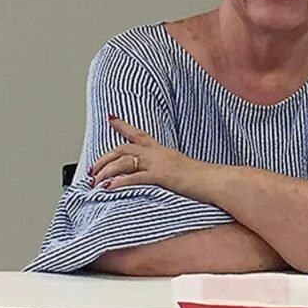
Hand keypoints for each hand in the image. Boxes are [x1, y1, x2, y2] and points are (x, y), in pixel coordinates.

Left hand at [90, 117, 211, 198]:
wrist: (215, 180)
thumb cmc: (203, 178)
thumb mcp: (183, 170)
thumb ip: (169, 171)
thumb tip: (163, 177)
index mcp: (162, 151)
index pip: (139, 134)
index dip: (123, 126)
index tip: (111, 118)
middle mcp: (158, 153)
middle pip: (124, 148)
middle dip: (104, 158)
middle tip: (91, 169)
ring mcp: (158, 163)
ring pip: (125, 161)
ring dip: (106, 171)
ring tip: (94, 182)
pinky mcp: (160, 176)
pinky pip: (134, 177)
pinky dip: (119, 182)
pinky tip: (108, 188)